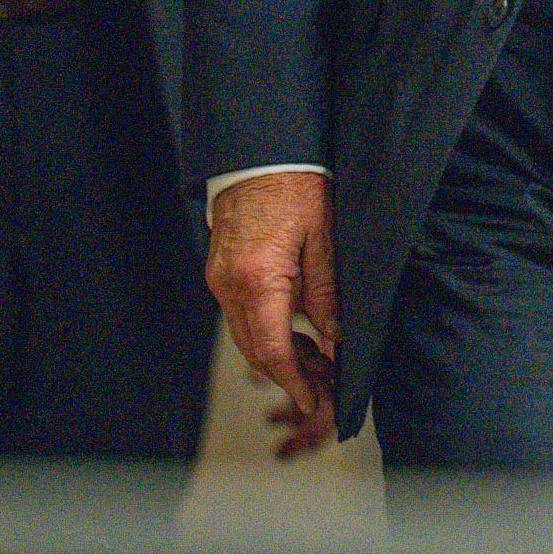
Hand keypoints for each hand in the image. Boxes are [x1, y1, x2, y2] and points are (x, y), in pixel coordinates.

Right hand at [208, 169, 337, 455]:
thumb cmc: (295, 184)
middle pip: (256, 350)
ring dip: (278, 356)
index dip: (295, 383)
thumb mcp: (323, 239)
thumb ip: (326, 294)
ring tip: (317, 364)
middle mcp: (228, 284)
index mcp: (257, 279)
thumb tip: (333, 340)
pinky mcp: (220, 271)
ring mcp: (219, 278)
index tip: (315, 402)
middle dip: (290, 376)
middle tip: (324, 388)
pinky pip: (242, 315)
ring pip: (247, 336)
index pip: (273, 351)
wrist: (259, 151)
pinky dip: (266, 332)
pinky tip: (295, 336)